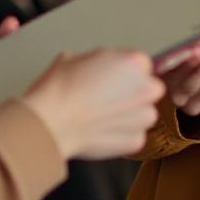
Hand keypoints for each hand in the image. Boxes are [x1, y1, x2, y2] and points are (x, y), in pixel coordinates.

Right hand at [22, 48, 163, 159]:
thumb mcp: (76, 58)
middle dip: (133, 93)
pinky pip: (134, 136)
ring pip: (144, 114)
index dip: (124, 72)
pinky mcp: (136, 141)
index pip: (140, 65)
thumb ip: (98, 62)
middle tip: (109, 99)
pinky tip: (101, 133)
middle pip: (148, 89)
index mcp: (134, 62)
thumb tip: (97, 68)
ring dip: (130, 116)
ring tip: (103, 118)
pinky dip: (121, 135)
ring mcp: (143, 117)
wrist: (50, 122)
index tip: (111, 80)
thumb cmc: (59, 88)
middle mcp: (146, 88)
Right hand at [154, 29, 199, 116]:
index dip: (186, 61)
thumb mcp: (186, 46)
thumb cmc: (189, 54)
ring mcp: (192, 104)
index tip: (196, 49)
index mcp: (164, 78)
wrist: (195, 74)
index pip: (173, 70)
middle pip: (191, 83)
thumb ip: (193, 39)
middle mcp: (176, 94)